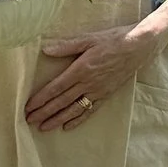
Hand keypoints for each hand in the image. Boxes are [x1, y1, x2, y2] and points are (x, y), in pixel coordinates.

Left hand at [23, 4, 167, 133]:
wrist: (139, 47)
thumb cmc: (113, 39)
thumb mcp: (89, 38)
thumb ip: (66, 46)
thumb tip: (46, 49)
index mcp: (81, 69)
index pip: (56, 88)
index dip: (41, 99)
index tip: (28, 106)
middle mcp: (88, 83)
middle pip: (61, 102)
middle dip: (44, 112)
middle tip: (29, 121)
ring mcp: (98, 91)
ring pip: (74, 110)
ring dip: (57, 119)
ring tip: (43, 127)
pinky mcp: (106, 95)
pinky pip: (90, 110)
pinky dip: (78, 120)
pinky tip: (67, 126)